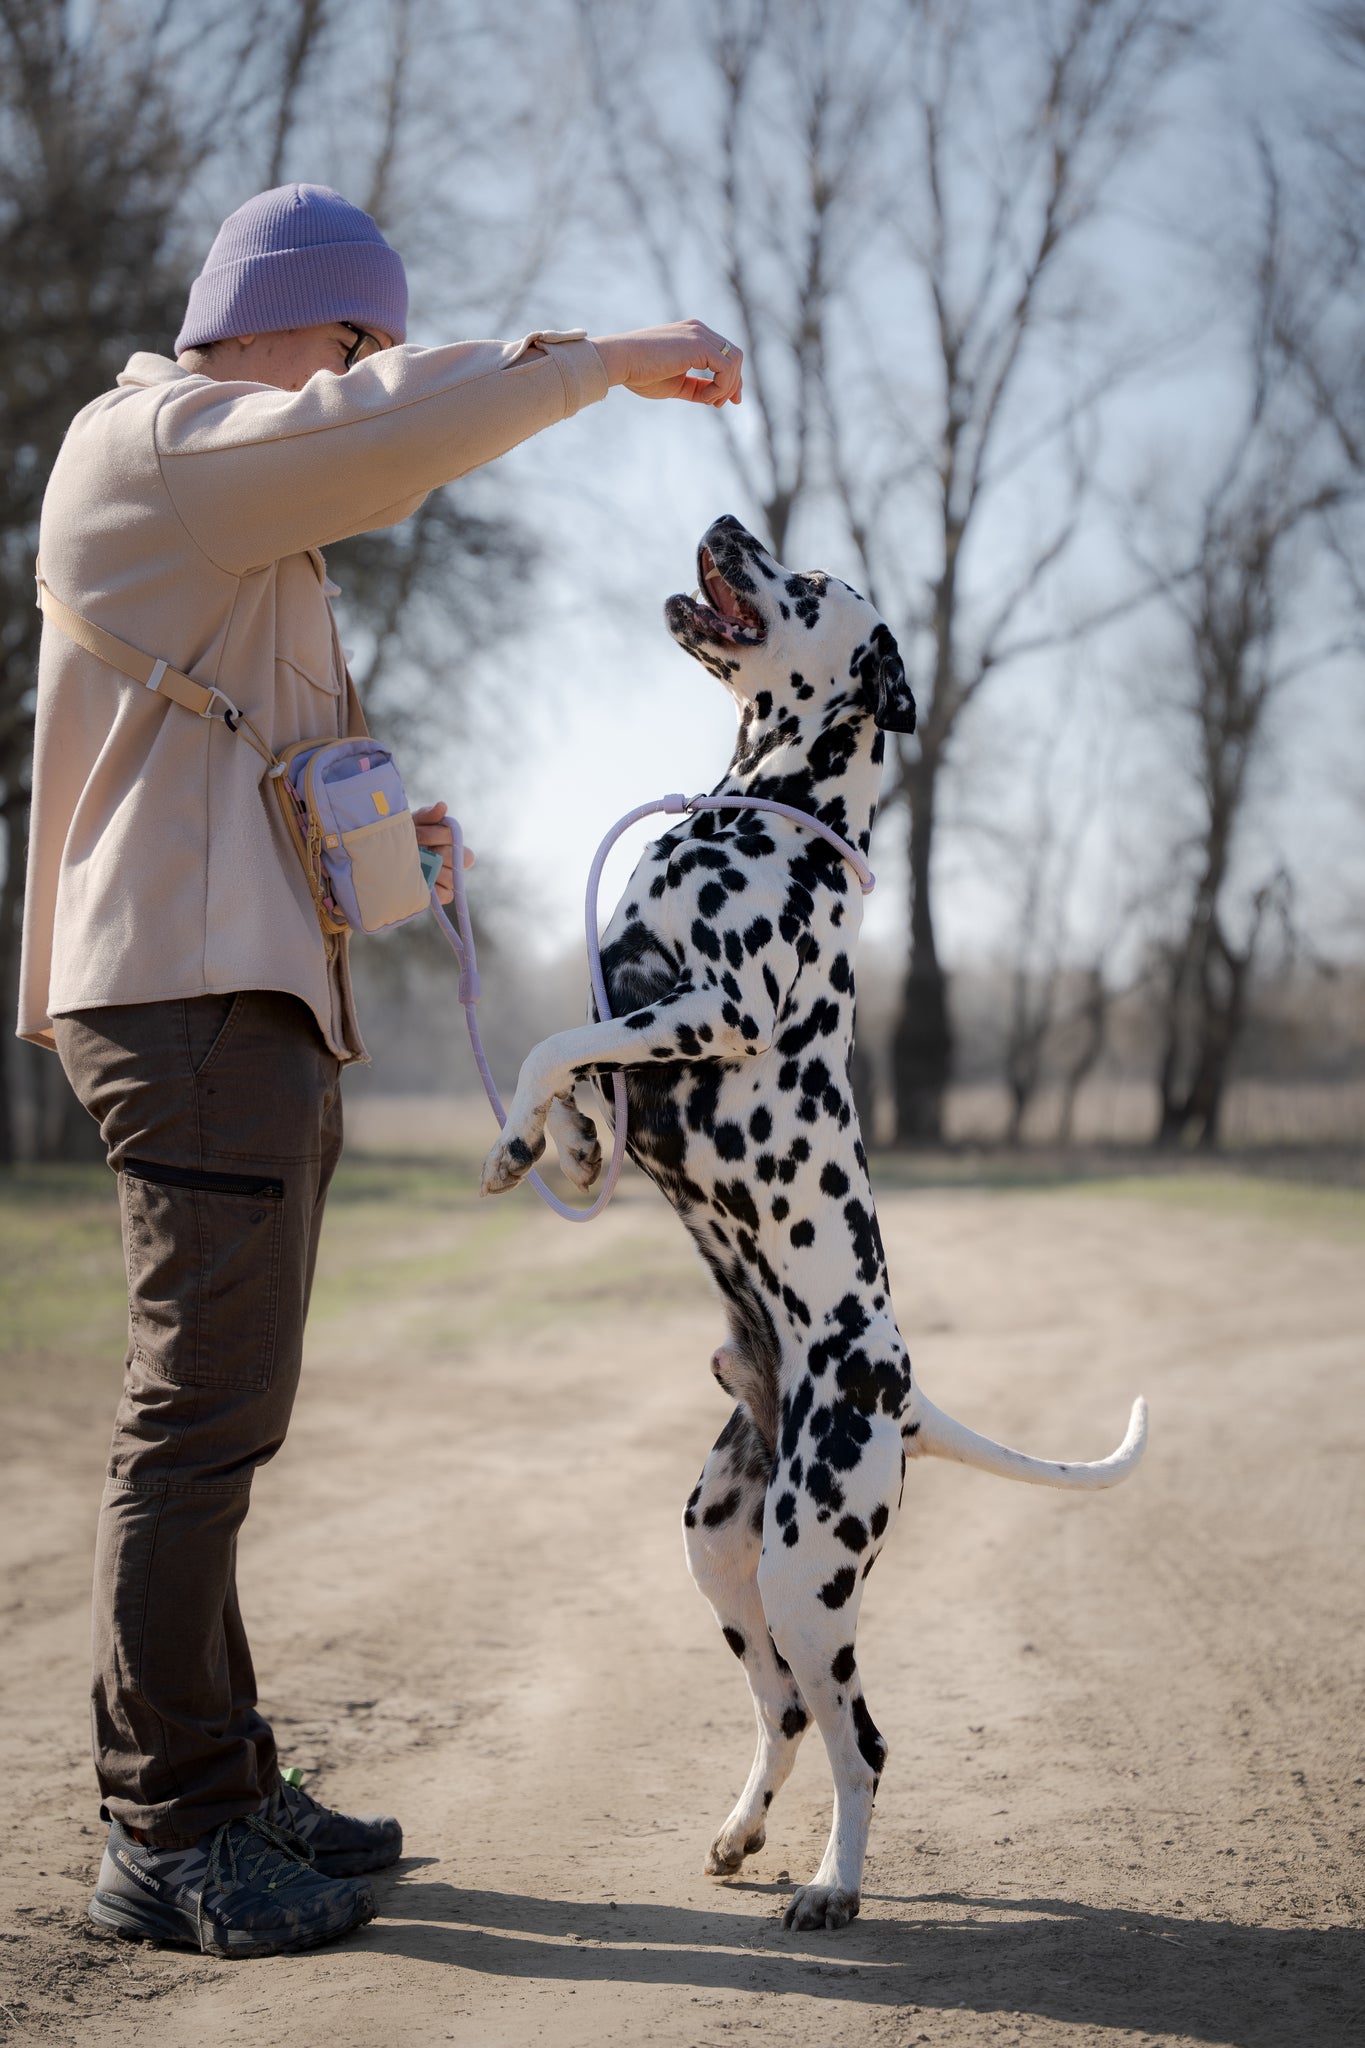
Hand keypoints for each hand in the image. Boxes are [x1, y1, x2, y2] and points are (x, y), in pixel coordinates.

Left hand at [413, 800, 471, 905]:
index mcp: (452, 840)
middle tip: (415, 848)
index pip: (456, 838)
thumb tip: (442, 806)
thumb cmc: (407, 836)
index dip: (437, 835)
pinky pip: (446, 894)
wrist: (388, 854)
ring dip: (434, 870)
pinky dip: (436, 889)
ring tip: (415, 866)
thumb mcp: (415, 822)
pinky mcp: (442, 894)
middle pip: (458, 858)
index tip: (418, 832)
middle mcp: (454, 859)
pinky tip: (421, 882)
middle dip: (434, 851)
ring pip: (452, 876)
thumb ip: (428, 815)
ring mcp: (449, 878)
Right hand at [590, 320, 742, 406]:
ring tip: (709, 402)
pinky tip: (704, 398)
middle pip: (734, 355)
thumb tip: (714, 396)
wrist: (620, 361)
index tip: (727, 401)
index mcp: (693, 335)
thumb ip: (696, 387)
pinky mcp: (698, 345)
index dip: (731, 379)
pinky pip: (726, 368)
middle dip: (734, 383)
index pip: (724, 354)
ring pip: (734, 360)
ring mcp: (699, 335)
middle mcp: (699, 330)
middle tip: (721, 405)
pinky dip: (721, 387)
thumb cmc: (639, 374)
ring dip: (727, 386)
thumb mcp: (675, 384)